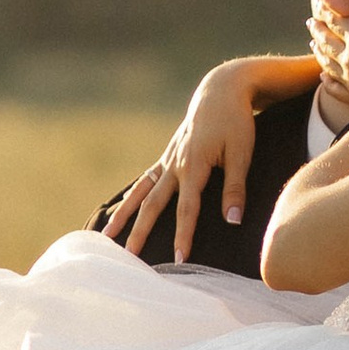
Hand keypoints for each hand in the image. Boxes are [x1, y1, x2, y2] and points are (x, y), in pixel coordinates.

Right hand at [101, 58, 271, 260]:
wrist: (221, 91)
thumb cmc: (236, 122)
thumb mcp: (242, 153)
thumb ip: (234, 188)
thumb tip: (233, 221)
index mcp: (193, 165)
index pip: (187, 209)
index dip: (183, 235)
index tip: (178, 259)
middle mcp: (174, 165)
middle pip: (153, 205)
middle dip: (141, 233)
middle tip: (130, 258)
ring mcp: (167, 160)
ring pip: (140, 193)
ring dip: (124, 216)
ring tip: (106, 238)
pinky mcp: (167, 157)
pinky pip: (144, 181)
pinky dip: (130, 197)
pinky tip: (119, 212)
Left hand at [309, 0, 348, 122]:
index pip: (338, 22)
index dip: (328, 13)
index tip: (319, 6)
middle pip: (328, 42)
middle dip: (319, 30)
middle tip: (310, 23)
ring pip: (327, 63)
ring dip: (319, 52)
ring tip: (313, 44)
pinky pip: (335, 88)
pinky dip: (326, 82)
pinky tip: (323, 78)